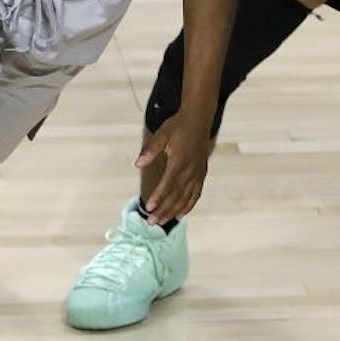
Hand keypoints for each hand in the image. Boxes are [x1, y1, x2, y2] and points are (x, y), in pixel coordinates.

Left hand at [135, 110, 212, 225]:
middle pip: (176, 195)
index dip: (158, 197)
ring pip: (186, 197)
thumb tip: (138, 163)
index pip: (167, 184)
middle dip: (164, 210)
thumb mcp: (162, 134)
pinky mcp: (202, 173)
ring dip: (174, 211)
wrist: (199, 118)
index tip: (149, 208)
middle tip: (152, 222)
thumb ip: (150, 150)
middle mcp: (190, 170)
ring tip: (163, 222)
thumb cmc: (179, 125)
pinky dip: (189, 205)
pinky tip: (181, 214)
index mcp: (180, 161)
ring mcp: (197, 173)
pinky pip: (196, 194)